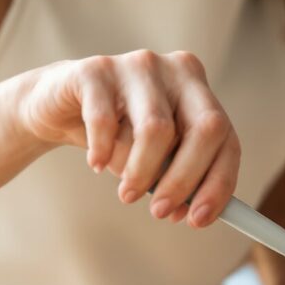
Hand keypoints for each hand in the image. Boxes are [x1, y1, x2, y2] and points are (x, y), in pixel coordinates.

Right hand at [14, 50, 239, 226]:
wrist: (59, 107)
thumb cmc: (117, 134)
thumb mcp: (156, 155)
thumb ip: (179, 176)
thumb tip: (196, 213)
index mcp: (199, 90)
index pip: (226, 138)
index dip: (217, 182)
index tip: (198, 219)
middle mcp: (176, 70)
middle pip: (205, 128)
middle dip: (184, 180)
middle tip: (160, 212)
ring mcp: (137, 65)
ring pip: (155, 129)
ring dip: (141, 172)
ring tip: (127, 192)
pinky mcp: (95, 70)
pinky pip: (105, 121)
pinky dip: (103, 152)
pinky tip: (96, 164)